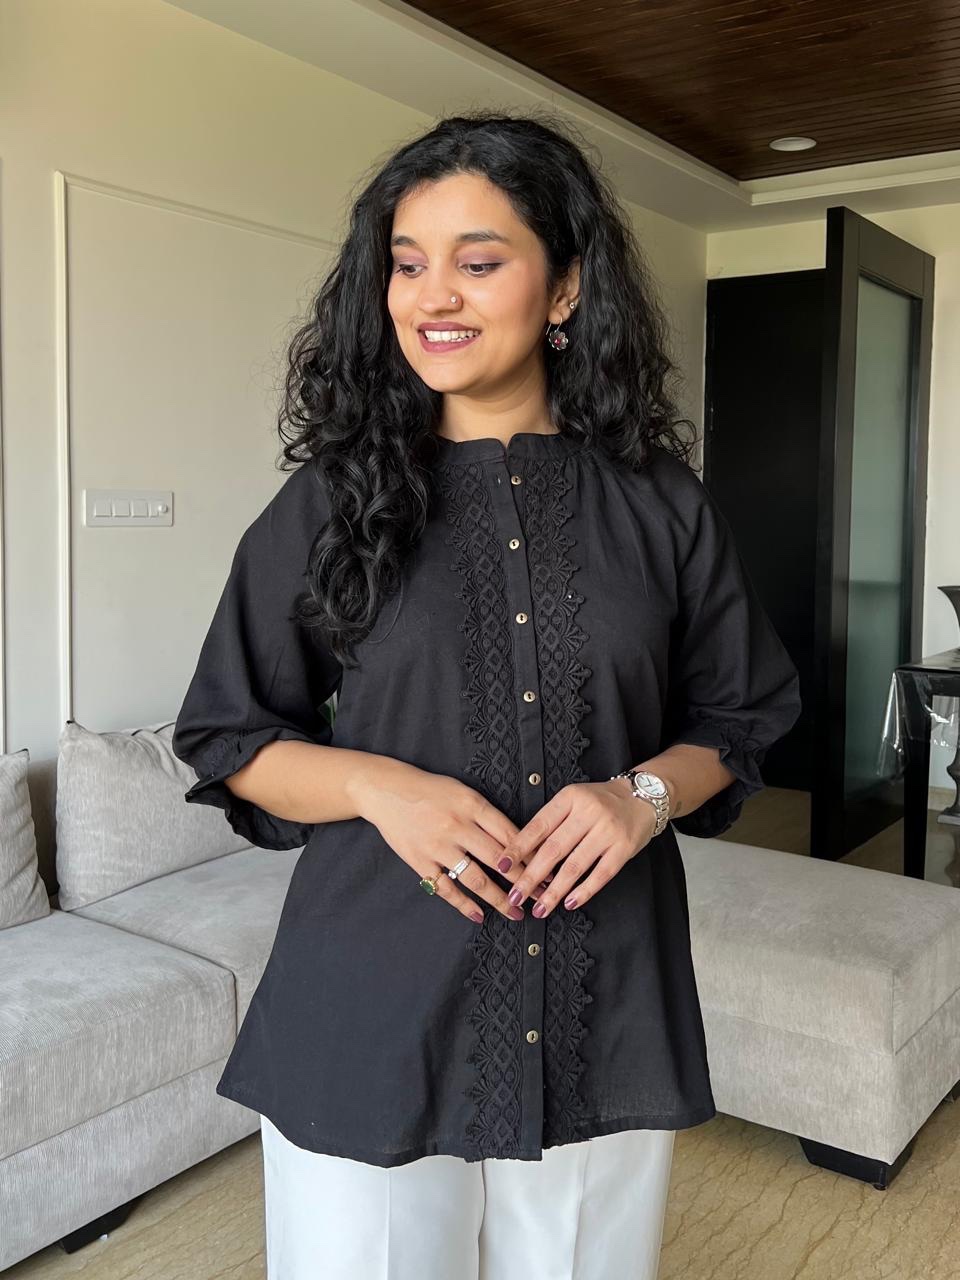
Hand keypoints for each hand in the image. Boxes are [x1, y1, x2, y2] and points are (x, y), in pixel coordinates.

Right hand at [354, 760, 550, 924]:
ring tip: (516, 913)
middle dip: (524, 881)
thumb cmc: (430, 790)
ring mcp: (438, 846)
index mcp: (472, 805)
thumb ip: (487, 814)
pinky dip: (463, 904)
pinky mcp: (420, 861)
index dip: (532, 855)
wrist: (386, 790)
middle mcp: (457, 826)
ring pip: (476, 878)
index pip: (510, 834)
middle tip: (541, 897)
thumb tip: (517, 840)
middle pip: (499, 859)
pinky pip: (445, 887)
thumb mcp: (463, 791)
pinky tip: (479, 916)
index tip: (549, 870)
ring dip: (499, 899)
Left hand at [501, 779, 658, 917]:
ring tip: (540, 908)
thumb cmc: (600, 802)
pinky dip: (584, 891)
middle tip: (515, 896)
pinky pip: (601, 874)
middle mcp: (588, 812)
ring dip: (554, 891)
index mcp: (570, 798)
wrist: (643, 796)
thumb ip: (551, 821)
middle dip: (530, 876)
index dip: (518, 848)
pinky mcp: (624, 848)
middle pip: (553, 849)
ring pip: (575, 866)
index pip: (538, 826)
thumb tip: (522, 853)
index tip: (502, 866)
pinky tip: (570, 903)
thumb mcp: (573, 800)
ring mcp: (607, 831)